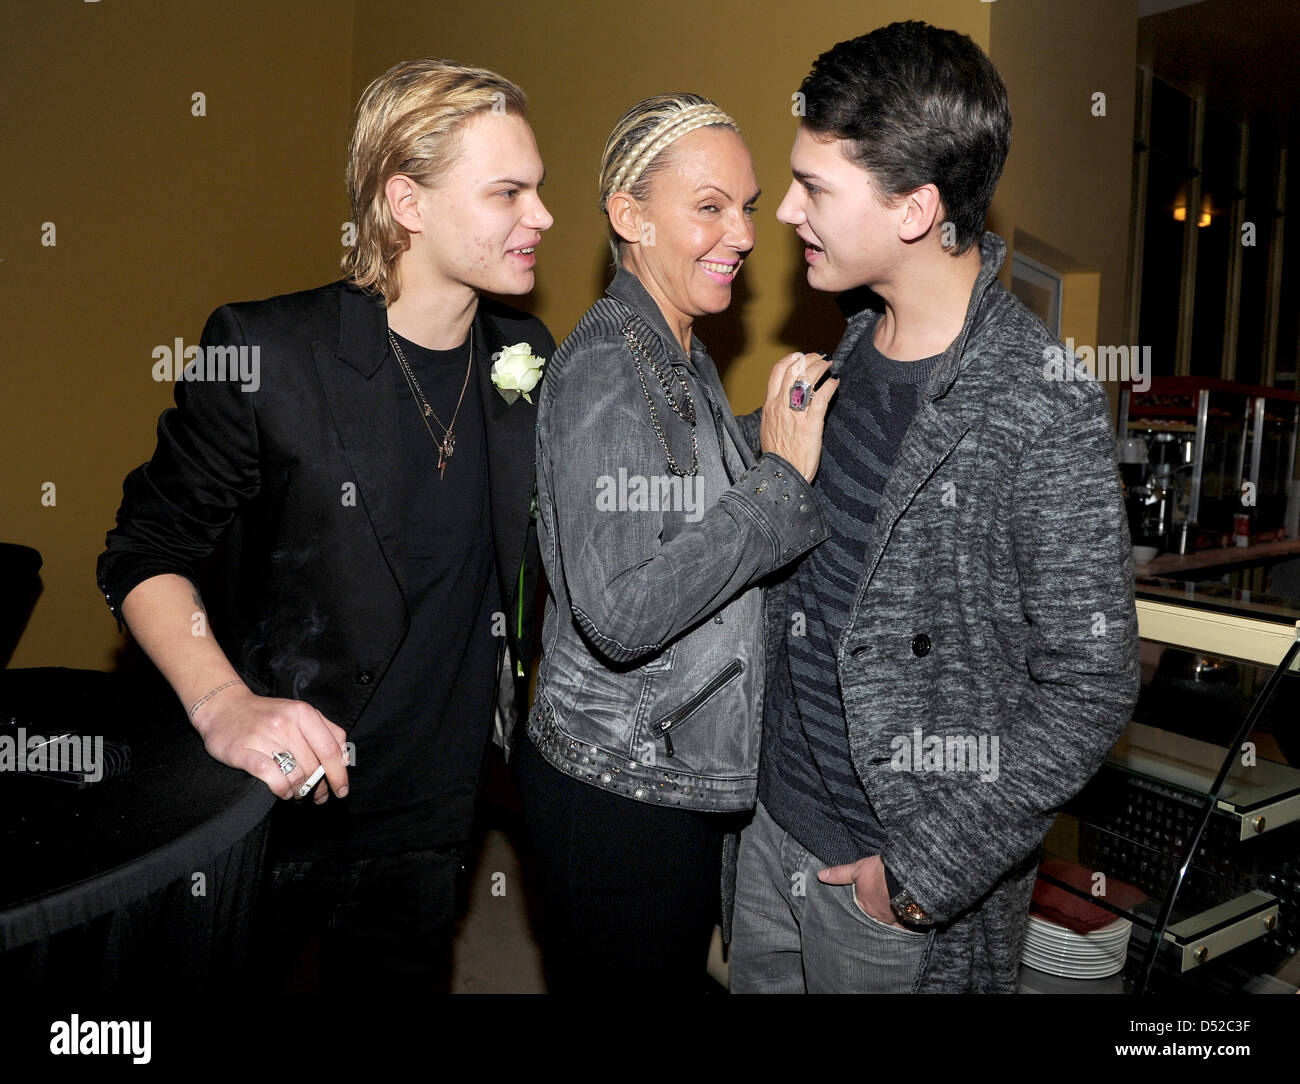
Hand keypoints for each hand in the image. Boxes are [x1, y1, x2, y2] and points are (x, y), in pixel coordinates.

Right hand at [191, 684, 349, 802]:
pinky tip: (283, 792)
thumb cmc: (267, 715)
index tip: (342, 789)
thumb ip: (326, 731)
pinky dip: (281, 790)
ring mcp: (263, 737)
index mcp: (302, 712)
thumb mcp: (299, 714)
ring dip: (300, 791)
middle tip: (317, 796)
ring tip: (298, 793)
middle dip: (319, 787)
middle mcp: (285, 723)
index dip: (339, 773)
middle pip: (314, 766)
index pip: (330, 748)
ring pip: (295, 775)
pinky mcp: (243, 752)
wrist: (224, 708)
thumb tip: (344, 759)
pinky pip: (271, 778)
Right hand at [759, 351, 839, 482]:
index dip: (790, 359)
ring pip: (808, 380)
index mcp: (770, 406)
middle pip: (795, 371)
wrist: (782, 474)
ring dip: (821, 368)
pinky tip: (835, 382)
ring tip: (830, 365)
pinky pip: (821, 398)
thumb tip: (783, 400)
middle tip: (820, 357)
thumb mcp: (768, 428)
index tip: (800, 356)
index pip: (777, 372)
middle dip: (810, 359)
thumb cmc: (778, 454)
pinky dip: (830, 386)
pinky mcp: (811, 425)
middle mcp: (781, 406)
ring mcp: (795, 415)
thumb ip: (775, 412)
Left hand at [818, 854, 900, 926]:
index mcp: (863, 906)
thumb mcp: (857, 870)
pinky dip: (900, 923)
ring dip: (885, 916)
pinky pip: (901, 925)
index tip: (856, 909)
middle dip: (871, 914)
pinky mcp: (905, 919)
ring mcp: (891, 919)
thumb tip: (820, 876)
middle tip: (872, 910)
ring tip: (885, 912)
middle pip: (871, 917)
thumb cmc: (880, 873)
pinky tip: (902, 921)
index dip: (857, 908)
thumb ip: (839, 874)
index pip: (856, 910)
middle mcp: (875, 916)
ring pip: (885, 920)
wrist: (906, 877)